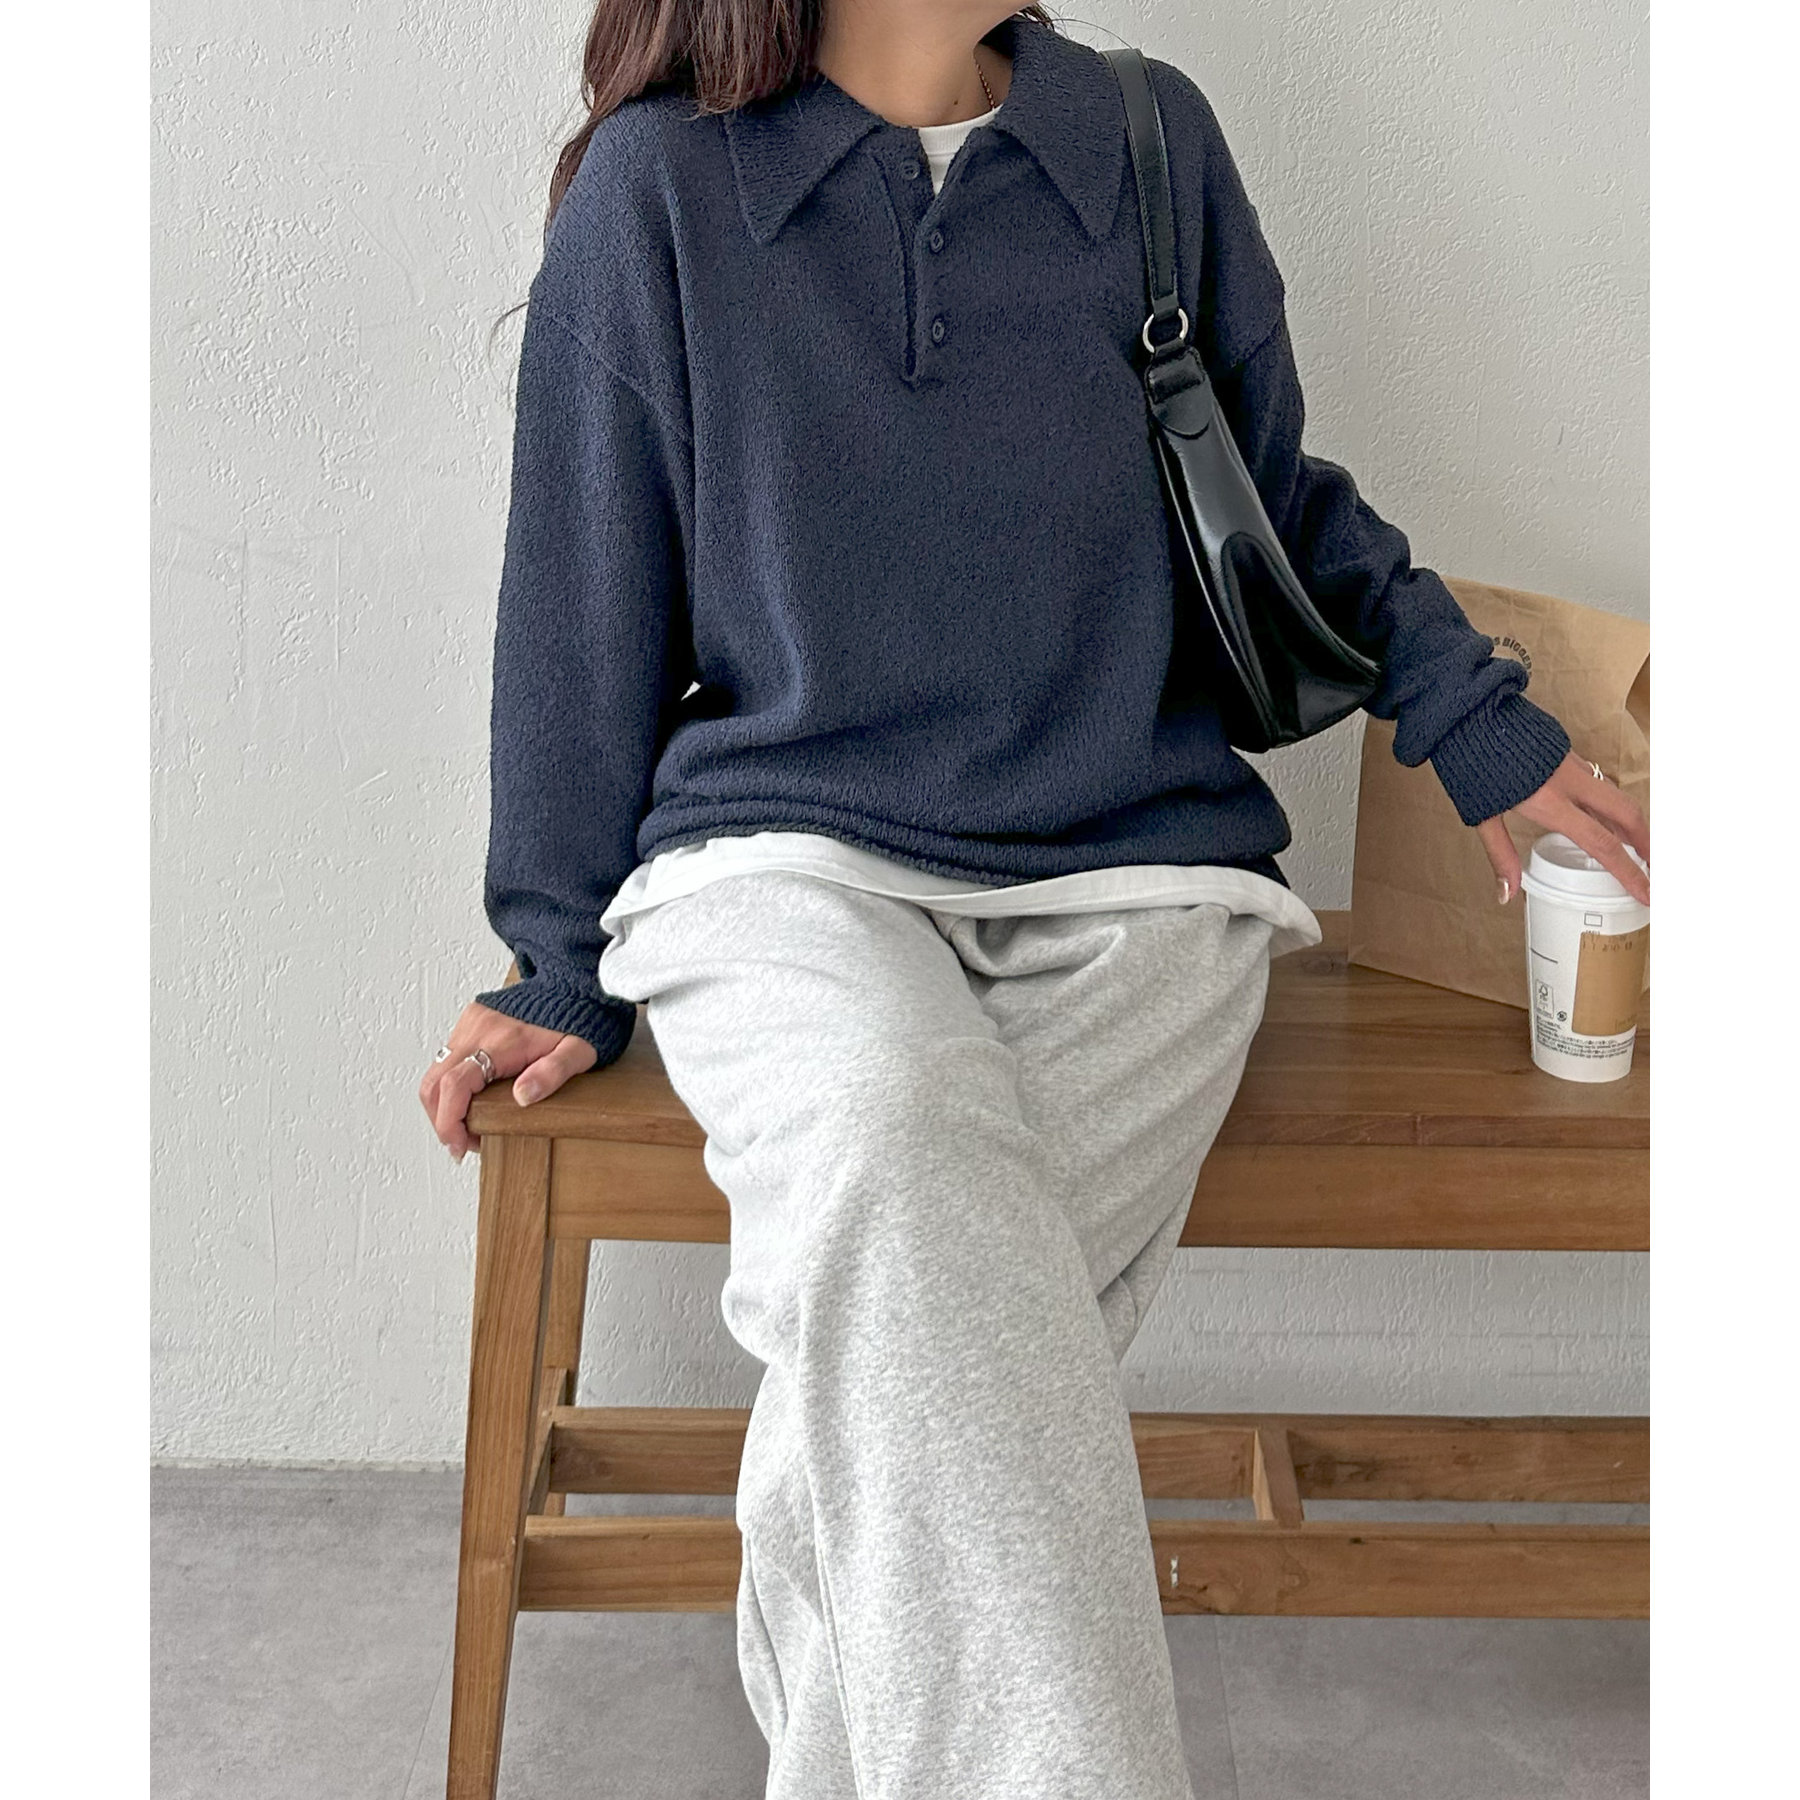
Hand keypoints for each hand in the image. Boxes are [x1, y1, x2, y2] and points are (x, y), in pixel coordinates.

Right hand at [418, 1002, 597, 1161]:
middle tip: (465, 1144)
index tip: (459, 1146)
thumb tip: (523, 1097)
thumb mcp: (579, 1052)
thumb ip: (553, 1073)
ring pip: (437, 1071)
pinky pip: (449, 1057)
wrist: (575, 985)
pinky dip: (452, 1084)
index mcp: (502, 1041)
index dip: (449, 1122)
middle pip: (435, 1082)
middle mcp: (478, 1029)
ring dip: (445, 1104)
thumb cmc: (579, 1021)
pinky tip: (475, 1099)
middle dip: (442, 1119)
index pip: (455, 1085)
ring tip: (473, 1126)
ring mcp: (471, 1023)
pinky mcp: (471, 1020)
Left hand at [1477, 751, 1649, 907]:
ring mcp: (1572, 764)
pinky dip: (1610, 804)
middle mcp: (1570, 782)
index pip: (1602, 843)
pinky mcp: (1568, 752)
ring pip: (1614, 796)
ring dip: (1631, 823)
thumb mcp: (1482, 816)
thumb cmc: (1471, 766)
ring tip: (1637, 848)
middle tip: (1656, 868)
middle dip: (1646, 843)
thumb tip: (1507, 894)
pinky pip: (1599, 782)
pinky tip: (1607, 817)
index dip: (1629, 871)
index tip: (1648, 892)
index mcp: (1550, 803)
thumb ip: (1500, 855)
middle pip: (1625, 815)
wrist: (1469, 716)